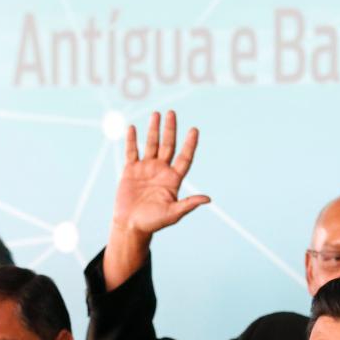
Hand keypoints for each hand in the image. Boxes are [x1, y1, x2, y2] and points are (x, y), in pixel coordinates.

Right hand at [111, 110, 205, 240]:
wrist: (132, 226)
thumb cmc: (154, 222)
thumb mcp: (173, 213)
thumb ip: (188, 204)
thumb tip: (208, 199)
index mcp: (173, 179)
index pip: (184, 157)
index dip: (190, 144)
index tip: (194, 130)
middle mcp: (161, 170)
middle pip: (168, 146)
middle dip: (170, 130)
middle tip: (172, 113)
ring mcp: (146, 168)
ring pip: (151, 144)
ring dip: (154, 129)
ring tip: (156, 114)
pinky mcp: (131, 170)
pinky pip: (132, 151)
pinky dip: (132, 140)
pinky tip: (133, 127)